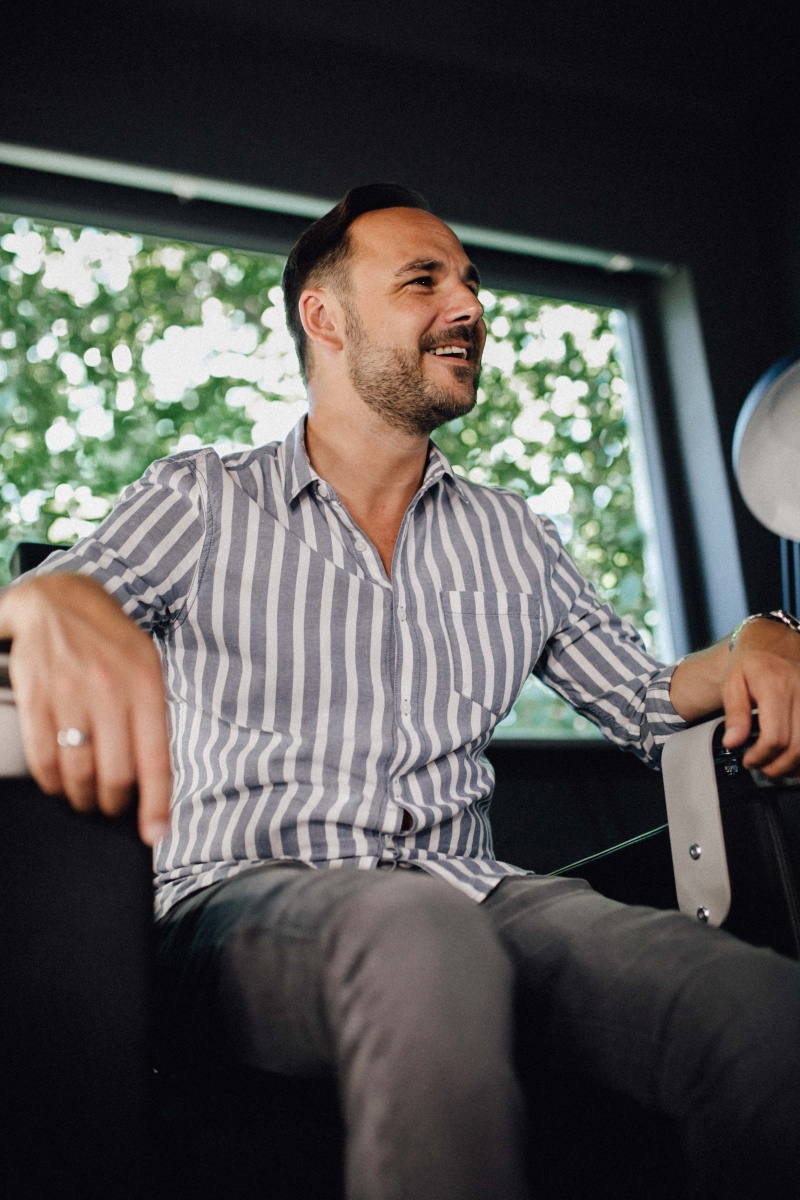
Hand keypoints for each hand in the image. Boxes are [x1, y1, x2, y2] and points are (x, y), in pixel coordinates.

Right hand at [0, 573, 171, 844]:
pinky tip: (58, 780)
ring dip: (82, 796)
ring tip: (86, 796)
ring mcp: (70, 692)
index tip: (155, 834)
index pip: (156, 758)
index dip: (157, 804)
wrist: (57, 598)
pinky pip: (43, 756)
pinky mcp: (35, 695)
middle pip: (115, 774)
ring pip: (78, 771)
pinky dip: (51, 780)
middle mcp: (110, 689)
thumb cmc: (109, 639)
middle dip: (114, 803)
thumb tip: (156, 779)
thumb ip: (153, 717)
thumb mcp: (146, 666)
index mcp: (146, 683)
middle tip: (112, 806)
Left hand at [720, 619, 799, 777]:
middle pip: (796, 747)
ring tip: (775, 764)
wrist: (775, 643)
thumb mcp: (732, 683)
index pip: (775, 737)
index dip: (761, 756)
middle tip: (760, 767)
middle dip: (777, 766)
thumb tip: (733, 742)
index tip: (749, 760)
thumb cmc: (751, 664)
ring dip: (793, 765)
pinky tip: (792, 756)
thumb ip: (734, 714)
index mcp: (776, 685)